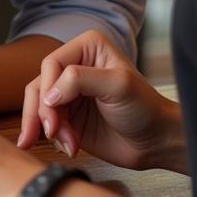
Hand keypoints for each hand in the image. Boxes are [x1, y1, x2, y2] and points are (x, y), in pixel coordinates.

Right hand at [16, 30, 179, 170]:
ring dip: (48, 127)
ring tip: (67, 145)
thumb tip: (49, 94)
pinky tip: (70, 148)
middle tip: (52, 132)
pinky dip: (54, 138)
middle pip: (40, 84)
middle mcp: (74, 66)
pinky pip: (47, 124)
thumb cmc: (145, 108)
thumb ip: (80, 79)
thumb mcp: (118, 85)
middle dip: (42, 111)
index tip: (53, 112)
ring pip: (39, 105)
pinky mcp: (68, 116)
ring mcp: (69, 93)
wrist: (156, 142)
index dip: (49, 88)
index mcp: (87, 48)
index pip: (52, 63)